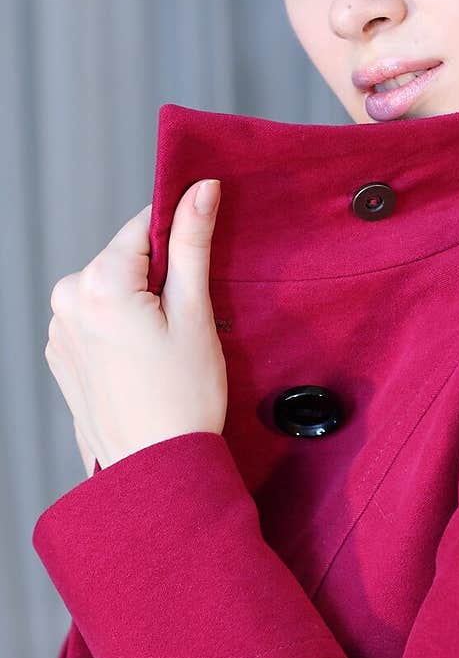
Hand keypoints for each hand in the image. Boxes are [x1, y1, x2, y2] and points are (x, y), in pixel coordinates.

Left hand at [44, 180, 227, 471]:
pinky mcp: (59, 354)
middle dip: (158, 276)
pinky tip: (142, 361)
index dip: (179, 238)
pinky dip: (120, 327)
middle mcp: (66, 300)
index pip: (143, 226)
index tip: (200, 264)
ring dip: (138, 303)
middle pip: (125, 258)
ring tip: (164, 348)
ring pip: (110, 288)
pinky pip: (95, 318)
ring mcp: (57, 329)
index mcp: (98, 284)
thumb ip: (192, 243)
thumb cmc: (182, 400)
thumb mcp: (195, 314)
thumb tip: (199, 188)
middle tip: (186, 322)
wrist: (156, 470)